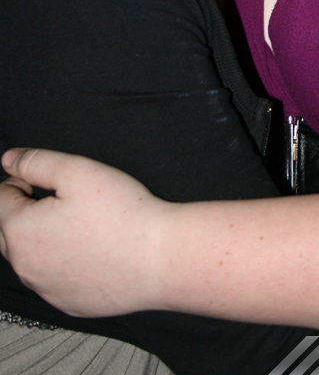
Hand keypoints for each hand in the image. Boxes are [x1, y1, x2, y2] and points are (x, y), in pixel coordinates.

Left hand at [0, 148, 168, 316]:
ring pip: (30, 257)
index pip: (0, 199)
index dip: (22, 180)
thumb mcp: (77, 170)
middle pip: (6, 232)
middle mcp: (25, 267)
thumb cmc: (122, 214)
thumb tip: (9, 160)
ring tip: (80, 223)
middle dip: (24, 211)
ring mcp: (45, 289)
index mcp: (20, 232)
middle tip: (63, 199)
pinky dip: (61, 263)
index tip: (49, 179)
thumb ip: (36, 162)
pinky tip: (90, 249)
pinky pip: (52, 279)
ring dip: (42, 238)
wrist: (158, 258)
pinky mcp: (67, 303)